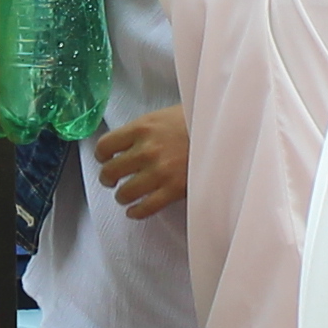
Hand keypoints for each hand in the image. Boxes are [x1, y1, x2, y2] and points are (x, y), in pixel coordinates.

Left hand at [90, 105, 189, 221]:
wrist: (227, 131)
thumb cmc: (198, 120)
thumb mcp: (164, 116)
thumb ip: (145, 130)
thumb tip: (129, 143)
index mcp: (142, 127)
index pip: (105, 145)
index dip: (101, 156)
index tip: (104, 159)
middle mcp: (146, 150)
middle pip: (111, 171)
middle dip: (108, 178)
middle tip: (111, 180)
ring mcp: (160, 171)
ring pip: (125, 192)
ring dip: (121, 196)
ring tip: (125, 195)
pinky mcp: (173, 190)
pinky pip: (145, 207)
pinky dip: (136, 212)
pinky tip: (134, 211)